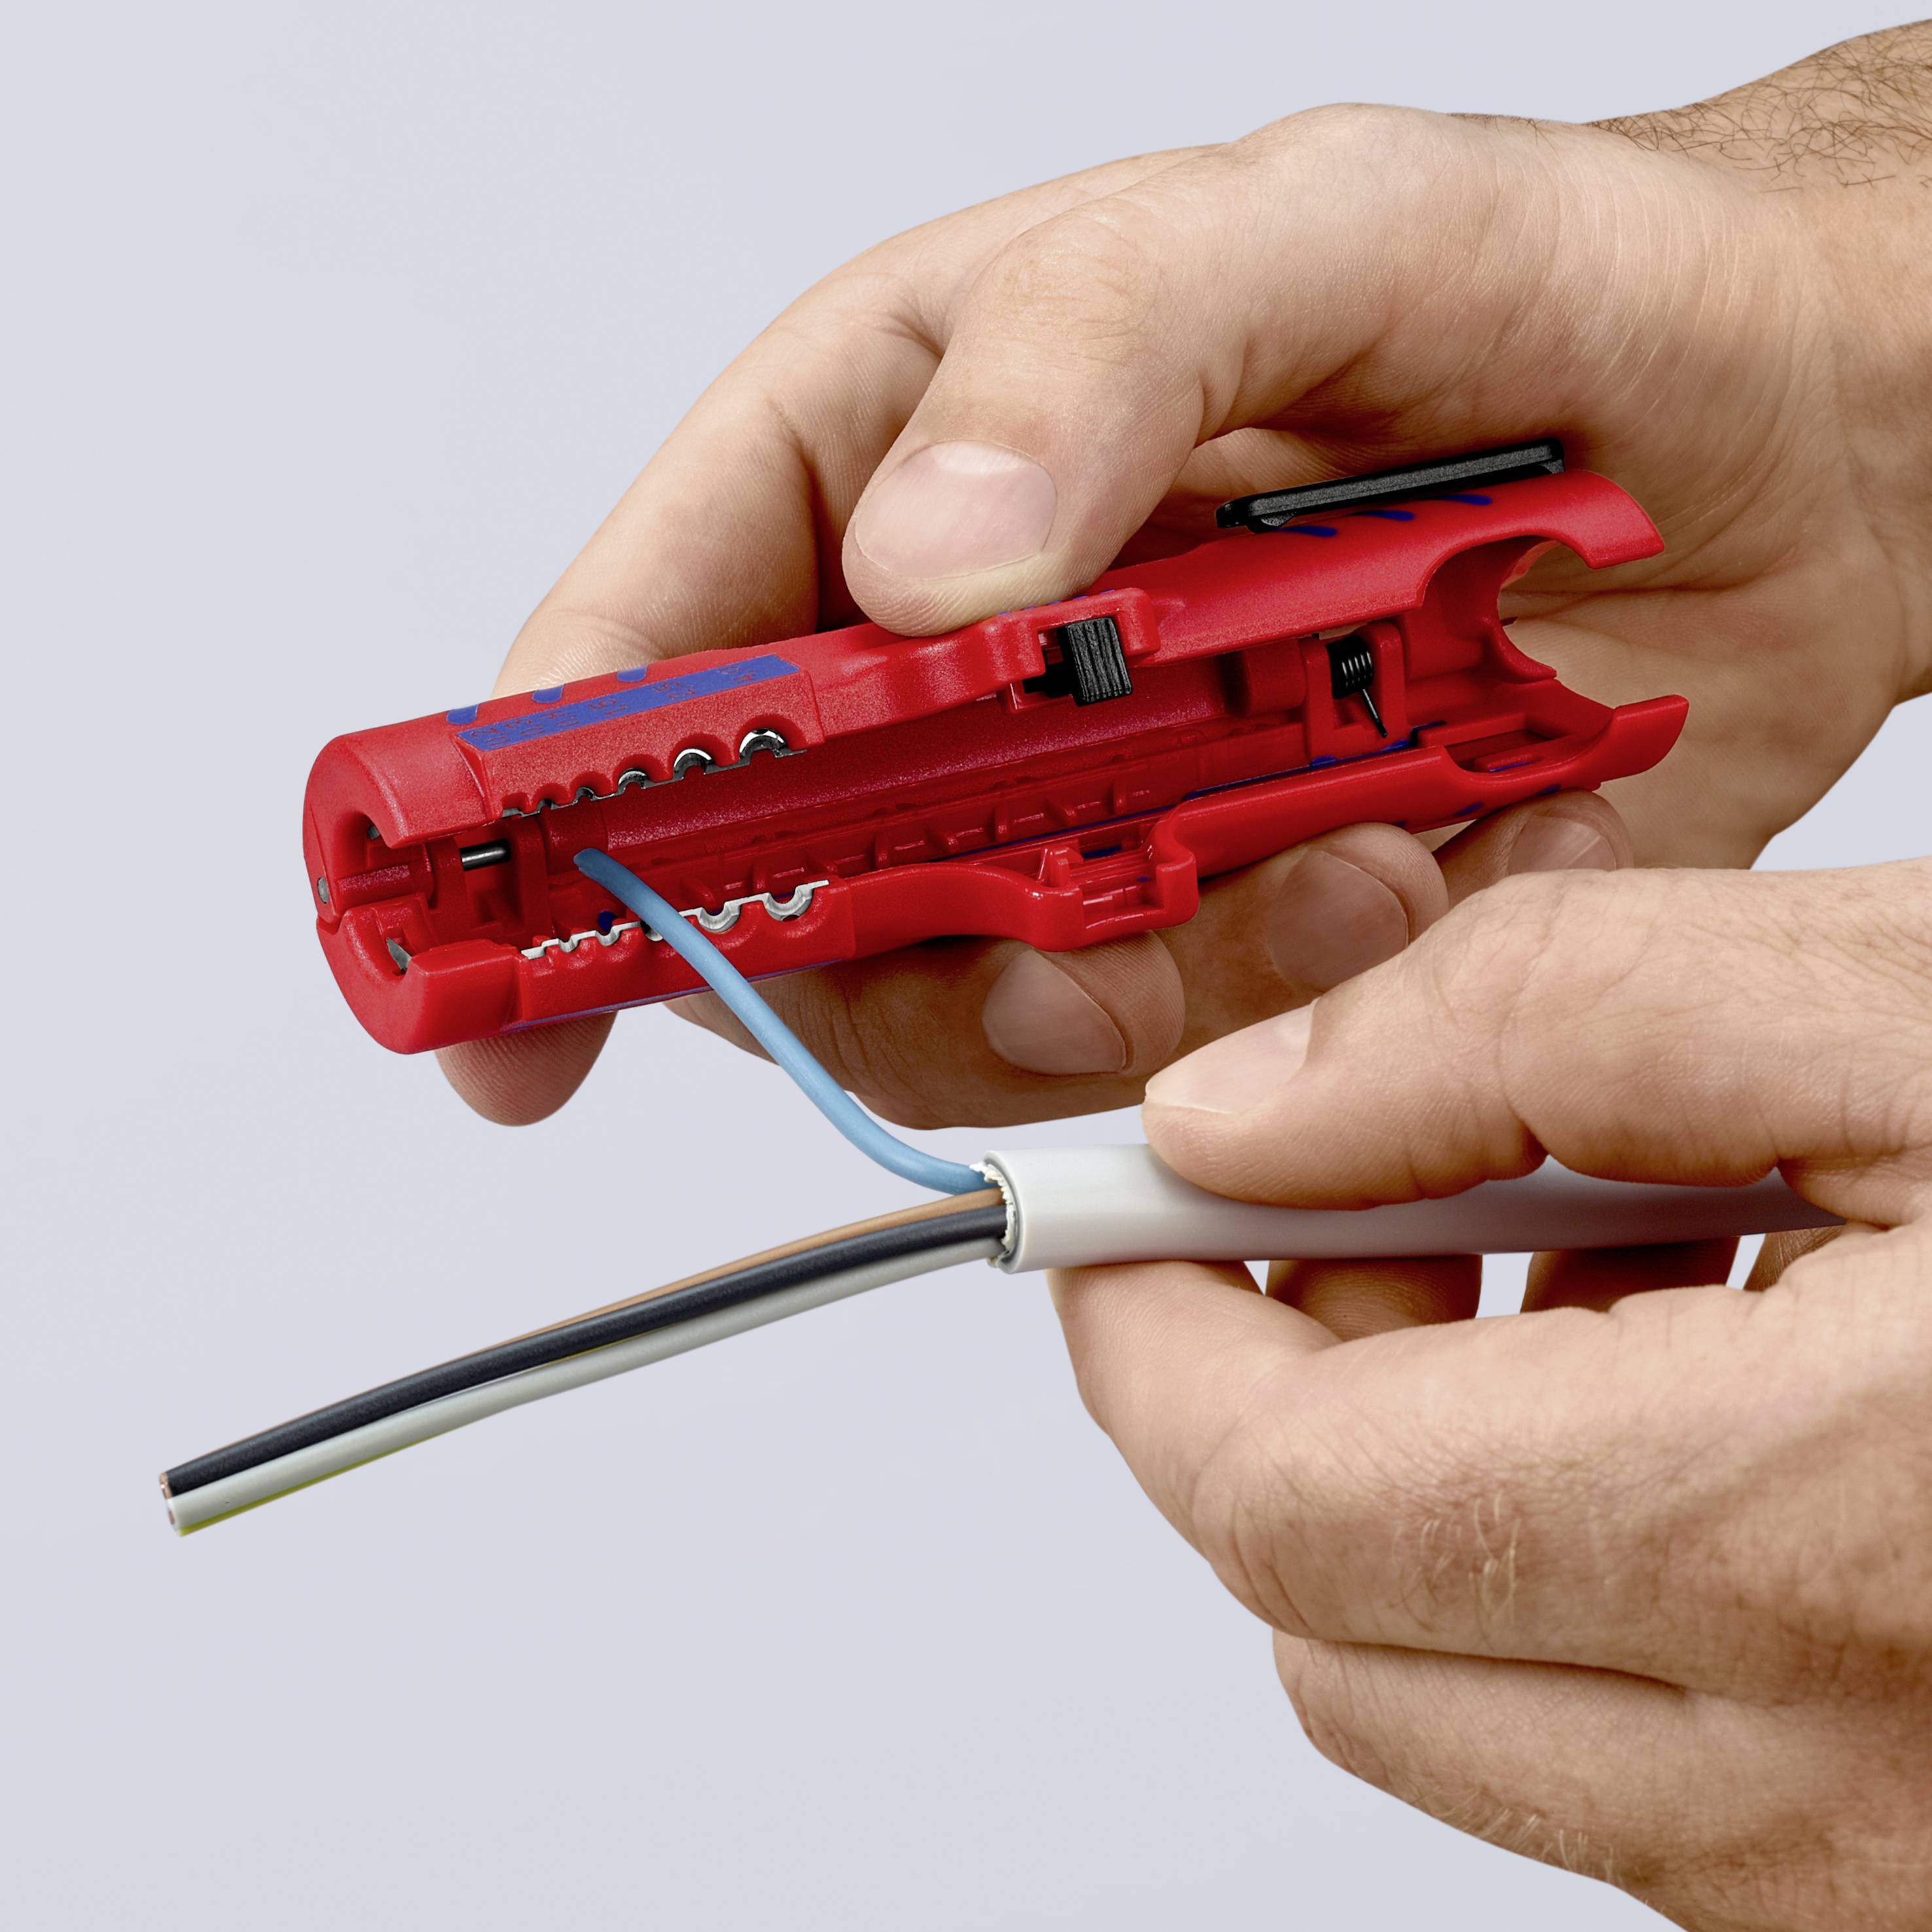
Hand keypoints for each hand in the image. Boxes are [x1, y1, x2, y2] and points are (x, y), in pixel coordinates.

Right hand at [442, 26, 1931, 1129]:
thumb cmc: (1540, 281)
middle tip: (1045, 916)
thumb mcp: (1313, 231)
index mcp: (894, 471)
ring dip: (1120, 974)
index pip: (643, 657)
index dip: (549, 817)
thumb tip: (910, 563)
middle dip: (889, 948)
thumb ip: (1095, 355)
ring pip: (976, 1007)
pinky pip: (1172, 1053)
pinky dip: (1270, 1002)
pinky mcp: (1230, 929)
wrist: (1786, 435)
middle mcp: (961, 675)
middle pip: (783, 892)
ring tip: (1317, 827)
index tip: (501, 973)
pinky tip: (1392, 865)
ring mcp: (1089, 819)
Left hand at [1051, 855, 1931, 1928]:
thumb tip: (1243, 1110)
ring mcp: (1877, 1881)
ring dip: (1438, 1472)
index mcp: (1821, 1543)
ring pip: (1466, 1692)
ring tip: (1593, 1272)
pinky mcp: (1914, 1883)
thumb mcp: (1909, 1005)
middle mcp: (1844, 1800)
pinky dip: (1585, 1561)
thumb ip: (1528, 1028)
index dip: (1151, 1331)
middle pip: (1335, 1620)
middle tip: (1367, 1208)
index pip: (1278, 1499)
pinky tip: (1712, 1384)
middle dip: (1279, 1393)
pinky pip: (1632, 1748)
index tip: (1126, 1212)